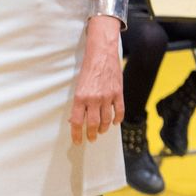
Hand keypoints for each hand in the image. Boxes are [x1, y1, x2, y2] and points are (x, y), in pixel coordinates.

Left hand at [69, 17, 124, 143]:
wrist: (102, 54)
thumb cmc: (88, 68)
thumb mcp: (78, 85)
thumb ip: (79, 102)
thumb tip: (75, 118)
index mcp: (80, 97)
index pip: (77, 121)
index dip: (76, 134)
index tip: (77, 141)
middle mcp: (93, 99)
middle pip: (92, 124)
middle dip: (91, 134)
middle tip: (91, 138)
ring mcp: (107, 96)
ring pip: (106, 120)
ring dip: (103, 128)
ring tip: (101, 131)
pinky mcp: (118, 93)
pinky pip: (119, 111)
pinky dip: (117, 119)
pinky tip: (114, 122)